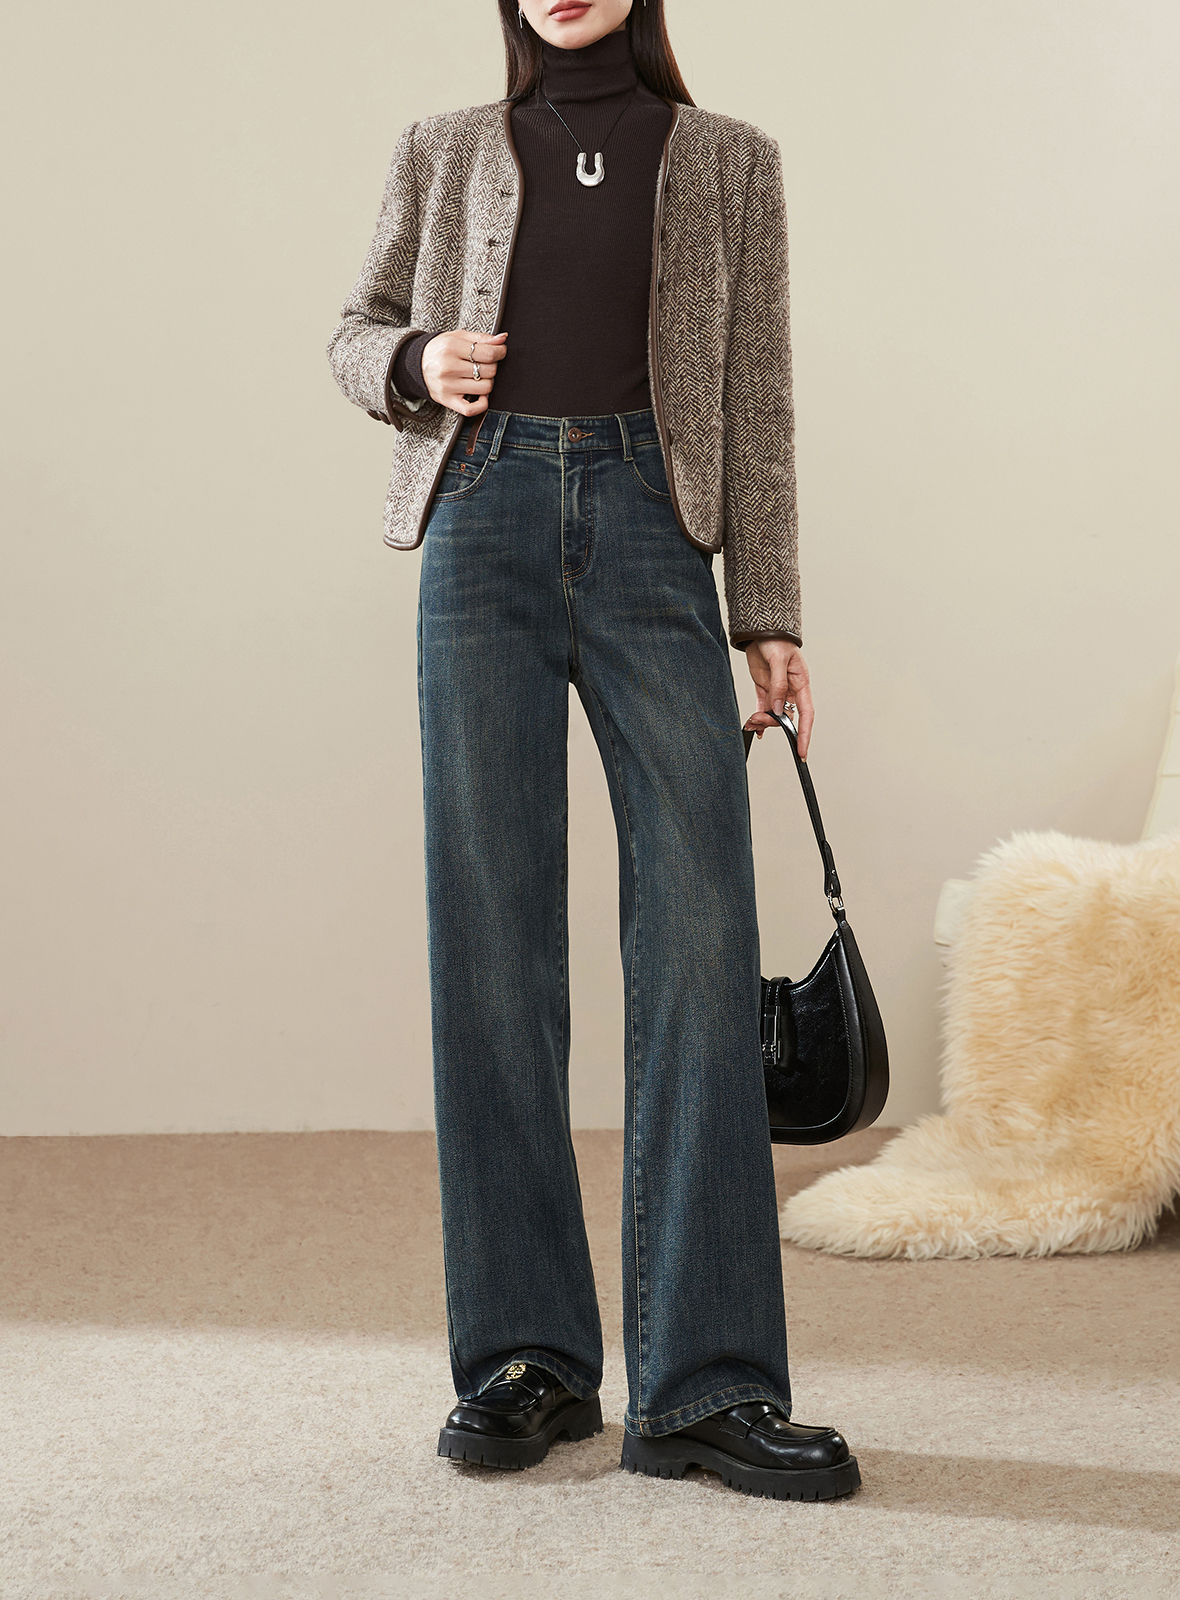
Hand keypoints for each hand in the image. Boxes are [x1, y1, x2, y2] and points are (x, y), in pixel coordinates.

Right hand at [420, 329, 507, 416]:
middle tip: (486, 363)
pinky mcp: (447, 400)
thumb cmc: (441, 349)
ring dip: (488, 382)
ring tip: (480, 376)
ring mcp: (448, 386)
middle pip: (489, 371)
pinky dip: (482, 404)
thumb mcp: (458, 337)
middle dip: (493, 366)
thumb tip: (503, 338)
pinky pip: (471, 409)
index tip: (500, 351)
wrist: (416, 364)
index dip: (500, 352)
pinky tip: (481, 395)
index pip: (488, 353)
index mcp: (451, 347)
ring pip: (485, 388)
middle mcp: (448, 367)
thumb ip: (481, 337)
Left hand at [743, 639, 813, 759]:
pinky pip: (763, 707)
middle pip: (787, 715)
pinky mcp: (764, 688)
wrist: (760, 630)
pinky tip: (754, 725)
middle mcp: (791, 689)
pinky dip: (758, 717)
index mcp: (801, 682)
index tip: (802, 750)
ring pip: (773, 713)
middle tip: (759, 722)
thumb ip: (779, 686)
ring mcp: (777, 690)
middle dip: (774, 723)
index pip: (806, 713)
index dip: (805, 733)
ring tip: (751, 721)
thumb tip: (778, 709)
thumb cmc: (775, 640)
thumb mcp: (778, 661)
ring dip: (763, 720)